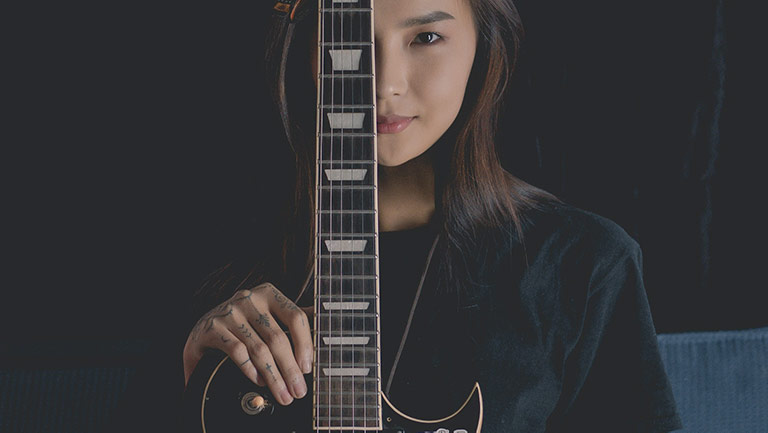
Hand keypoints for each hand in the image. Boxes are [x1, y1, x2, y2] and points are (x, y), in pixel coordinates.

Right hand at [183, 282, 312, 405]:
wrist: (203, 328)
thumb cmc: (244, 322)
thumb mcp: (269, 313)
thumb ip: (292, 317)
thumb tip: (323, 321)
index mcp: (269, 294)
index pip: (295, 317)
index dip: (305, 344)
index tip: (308, 367)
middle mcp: (250, 299)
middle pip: (278, 337)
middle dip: (290, 369)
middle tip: (298, 390)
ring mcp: (230, 312)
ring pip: (259, 349)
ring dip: (274, 376)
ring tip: (282, 393)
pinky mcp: (214, 328)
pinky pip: (238, 352)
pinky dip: (251, 370)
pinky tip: (259, 381)